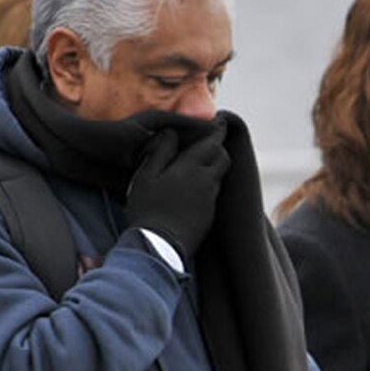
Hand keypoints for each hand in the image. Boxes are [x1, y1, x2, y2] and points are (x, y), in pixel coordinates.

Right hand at [125, 124, 229, 260]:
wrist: (160, 245)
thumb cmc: (148, 208)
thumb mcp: (146, 176)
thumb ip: (161, 152)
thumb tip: (171, 132)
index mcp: (191, 167)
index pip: (212, 143)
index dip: (215, 132)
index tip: (217, 124)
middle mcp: (206, 181)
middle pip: (222, 158)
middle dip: (218, 150)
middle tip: (208, 146)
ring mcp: (209, 200)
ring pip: (218, 177)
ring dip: (212, 169)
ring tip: (197, 169)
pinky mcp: (209, 216)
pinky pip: (212, 195)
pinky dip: (207, 188)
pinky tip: (192, 193)